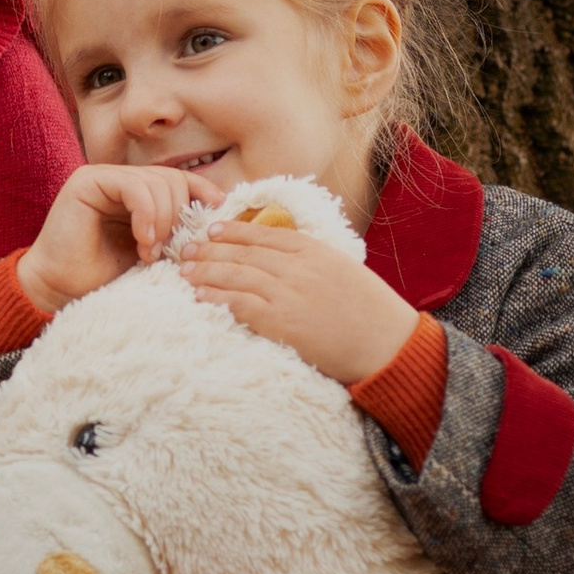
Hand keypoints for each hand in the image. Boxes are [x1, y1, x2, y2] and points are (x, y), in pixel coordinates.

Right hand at [16, 162, 225, 312]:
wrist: (61, 290)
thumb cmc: (105, 276)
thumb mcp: (153, 251)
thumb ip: (174, 229)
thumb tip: (217, 215)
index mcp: (137, 193)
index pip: (179, 179)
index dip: (202, 192)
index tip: (217, 213)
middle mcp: (120, 179)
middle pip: (172, 179)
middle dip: (179, 215)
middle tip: (166, 250)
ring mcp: (103, 177)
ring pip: (156, 181)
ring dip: (162, 220)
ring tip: (150, 253)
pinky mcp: (87, 181)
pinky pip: (133, 186)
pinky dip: (146, 214)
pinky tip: (142, 241)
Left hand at [184, 222, 419, 383]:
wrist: (388, 344)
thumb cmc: (371, 312)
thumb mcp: (344, 271)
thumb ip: (314, 261)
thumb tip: (283, 258)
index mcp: (315, 251)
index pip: (265, 234)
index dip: (234, 231)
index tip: (212, 230)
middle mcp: (298, 267)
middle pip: (244, 252)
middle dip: (210, 249)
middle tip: (186, 249)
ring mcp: (289, 293)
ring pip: (236, 275)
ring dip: (206, 271)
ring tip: (184, 271)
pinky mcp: (282, 322)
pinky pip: (240, 305)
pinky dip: (216, 297)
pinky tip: (199, 295)